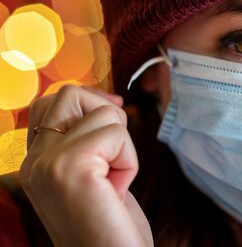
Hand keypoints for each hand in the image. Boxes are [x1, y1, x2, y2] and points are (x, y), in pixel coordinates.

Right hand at [19, 85, 152, 246]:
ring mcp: (47, 163)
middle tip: (114, 156)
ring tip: (114, 184)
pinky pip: (117, 134)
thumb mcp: (94, 176)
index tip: (114, 116)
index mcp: (34, 163)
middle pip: (70, 94)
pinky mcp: (69, 167)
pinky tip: (117, 192)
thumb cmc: (111, 226)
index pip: (49, 104)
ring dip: (123, 147)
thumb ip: (87, 142)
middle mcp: (33, 161)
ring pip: (103, 112)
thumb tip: (110, 102)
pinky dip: (129, 161)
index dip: (88, 101)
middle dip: (107, 116)